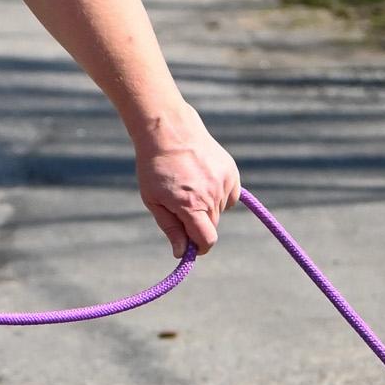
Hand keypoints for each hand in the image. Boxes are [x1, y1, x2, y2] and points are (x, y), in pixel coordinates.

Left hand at [133, 106, 238, 254]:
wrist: (169, 131)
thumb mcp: (154, 200)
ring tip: (188, 186)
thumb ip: (171, 228)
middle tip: (180, 207)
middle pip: (212, 226)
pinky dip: (218, 195)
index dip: (199, 247)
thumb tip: (182, 253)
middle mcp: (211, 195)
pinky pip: (229, 196)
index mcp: (190, 205)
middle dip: (198, 224)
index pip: (206, 240)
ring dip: (207, 207)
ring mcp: (223, 182)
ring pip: (219, 211)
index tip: (191, 246)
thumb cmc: (155, 167)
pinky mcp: (231, 172)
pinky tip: (203, 181)